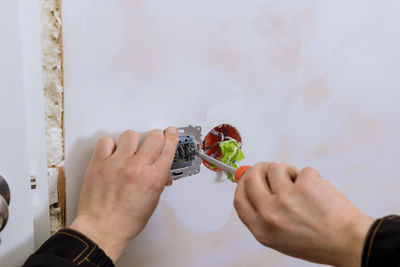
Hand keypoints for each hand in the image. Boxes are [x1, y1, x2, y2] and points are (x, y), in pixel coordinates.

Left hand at [70, 127, 178, 261]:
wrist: (101, 230)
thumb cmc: (126, 222)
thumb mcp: (151, 202)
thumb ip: (158, 183)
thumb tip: (161, 172)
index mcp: (154, 178)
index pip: (168, 148)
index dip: (171, 136)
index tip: (170, 132)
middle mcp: (137, 168)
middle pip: (154, 136)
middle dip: (156, 136)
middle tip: (152, 140)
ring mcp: (117, 164)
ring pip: (130, 135)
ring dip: (132, 141)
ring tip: (128, 150)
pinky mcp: (99, 163)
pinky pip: (106, 141)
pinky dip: (109, 145)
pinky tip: (111, 153)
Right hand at [234, 163, 373, 266]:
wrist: (349, 243)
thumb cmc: (317, 242)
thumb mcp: (279, 238)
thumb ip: (263, 215)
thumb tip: (252, 188)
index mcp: (261, 229)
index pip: (239, 199)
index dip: (242, 184)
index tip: (247, 177)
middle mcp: (270, 213)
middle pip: (251, 178)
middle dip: (260, 168)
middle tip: (270, 168)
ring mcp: (287, 198)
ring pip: (276, 168)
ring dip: (288, 171)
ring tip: (301, 185)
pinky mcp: (305, 185)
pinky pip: (302, 170)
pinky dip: (309, 176)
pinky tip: (317, 190)